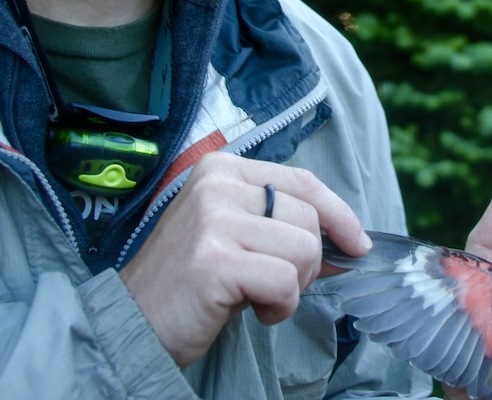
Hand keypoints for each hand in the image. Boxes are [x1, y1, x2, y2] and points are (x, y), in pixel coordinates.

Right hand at [118, 151, 370, 366]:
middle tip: (270, 283)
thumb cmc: (192, 283)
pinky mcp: (215, 259)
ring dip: (291, 287)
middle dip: (307, 262)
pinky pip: (285, 282)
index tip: (356, 244)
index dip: (340, 214)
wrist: (134, 323)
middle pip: (309, 218)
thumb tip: (350, 241)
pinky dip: (279, 306)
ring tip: (254, 295)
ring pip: (303, 250)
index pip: (304, 182)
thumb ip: (284, 226)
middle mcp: (216, 185)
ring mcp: (214, 219)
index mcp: (222, 169)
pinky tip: (251, 310)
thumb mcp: (237, 237)